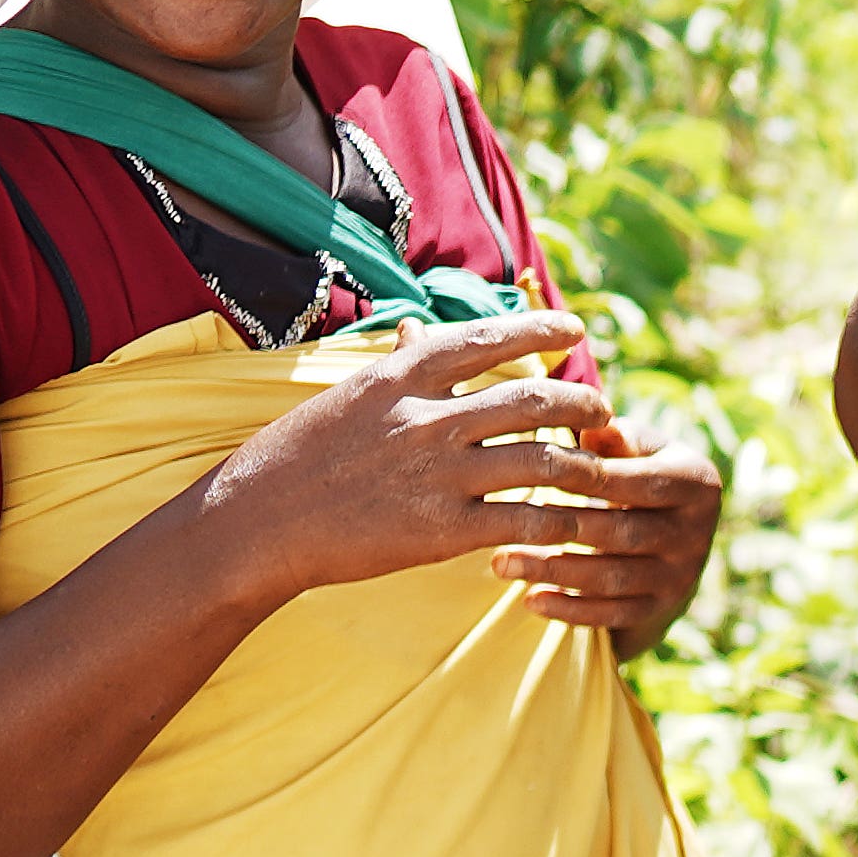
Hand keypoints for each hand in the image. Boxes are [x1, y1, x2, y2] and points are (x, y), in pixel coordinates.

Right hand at [184, 312, 614, 609]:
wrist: (254, 523)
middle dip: (583, 403)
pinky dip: (560, 524)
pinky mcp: (443, 530)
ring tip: (600, 470)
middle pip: (535, 399)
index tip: (575, 327)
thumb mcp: (347, 394)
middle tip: (602, 409)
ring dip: (585, 465)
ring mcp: (439, 475)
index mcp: (402, 378)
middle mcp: (427, 419)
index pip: (487, 338)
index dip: (540, 328)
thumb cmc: (297, 456)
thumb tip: (420, 326)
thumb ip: (399, 364)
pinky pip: (527, 522)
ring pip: (545, 460)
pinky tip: (572, 526)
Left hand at [498, 415, 723, 652]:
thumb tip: (592, 424)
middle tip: (503, 520)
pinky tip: (530, 599)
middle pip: (622, 532)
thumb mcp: (637, 449)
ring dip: (553, 571)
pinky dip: (569, 610)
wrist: (673, 539)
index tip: (530, 467)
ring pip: (612, 578)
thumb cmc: (639, 476)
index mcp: (698, 483)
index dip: (584, 476)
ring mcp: (681, 577)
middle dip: (559, 527)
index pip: (636, 480)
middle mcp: (697, 533)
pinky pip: (612, 615)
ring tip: (502, 562)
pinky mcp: (660, 610)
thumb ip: (614, 437)